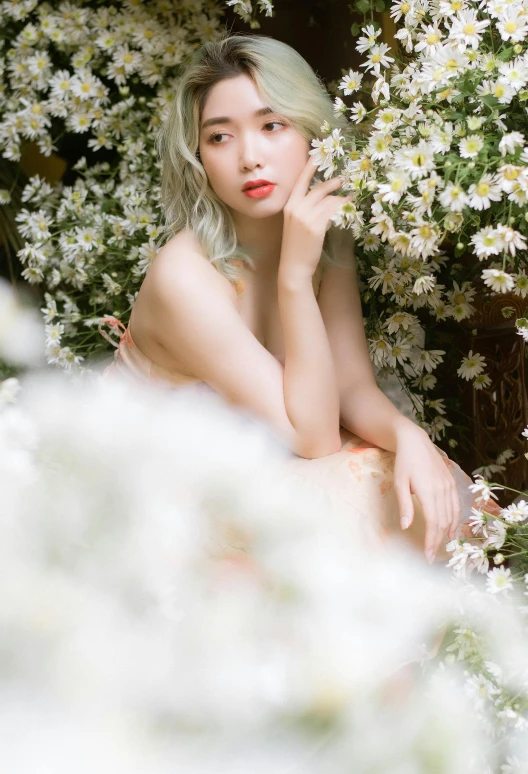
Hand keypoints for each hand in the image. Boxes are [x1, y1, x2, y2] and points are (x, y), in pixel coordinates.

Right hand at [280, 157, 352, 277]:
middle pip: (318, 188)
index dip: (309, 167)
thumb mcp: (296, 225)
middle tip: (342, 180)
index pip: (301, 181)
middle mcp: (296, 208)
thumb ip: (306, 211)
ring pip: (328, 199)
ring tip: (350, 196)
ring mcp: (306, 216)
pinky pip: (333, 211)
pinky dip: (343, 207)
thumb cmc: (296, 248)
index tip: (316, 155)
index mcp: (289, 206)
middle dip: (332, 183)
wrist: (293, 267)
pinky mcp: (316, 226)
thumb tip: (324, 200)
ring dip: (341, 197)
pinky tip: (349, 207)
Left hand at [393, 423, 460, 562]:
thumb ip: (404, 505)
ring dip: (447, 533)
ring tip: (440, 547)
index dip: (431, 541)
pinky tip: (451, 530)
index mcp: (429, 492)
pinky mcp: (451, 483)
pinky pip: (456, 506)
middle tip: (431, 556)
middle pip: (443, 522)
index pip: (433, 523)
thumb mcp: (400, 483)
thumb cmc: (404, 463)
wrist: (416, 442)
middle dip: (437, 541)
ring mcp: (449, 486)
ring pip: (451, 515)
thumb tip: (405, 526)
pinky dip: (455, 520)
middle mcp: (442, 490)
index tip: (428, 555)